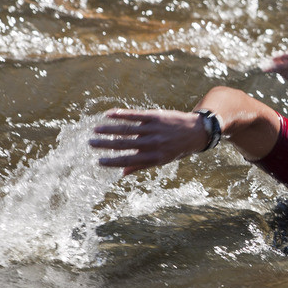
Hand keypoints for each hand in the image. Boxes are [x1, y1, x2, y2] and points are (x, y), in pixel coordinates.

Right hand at [90, 109, 206, 174]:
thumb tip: (121, 173)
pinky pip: (135, 115)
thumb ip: (141, 165)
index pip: (128, 160)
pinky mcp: (155, 116)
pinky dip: (121, 115)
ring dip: (109, 129)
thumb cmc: (177, 148)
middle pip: (124, 144)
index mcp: (154, 157)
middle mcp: (153, 144)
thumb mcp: (162, 160)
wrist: (196, 131)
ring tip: (96, 130)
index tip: (98, 161)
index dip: (112, 161)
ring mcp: (154, 129)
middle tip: (90, 143)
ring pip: (127, 129)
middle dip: (106, 144)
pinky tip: (108, 114)